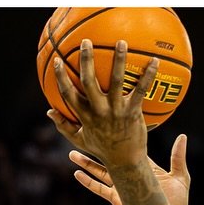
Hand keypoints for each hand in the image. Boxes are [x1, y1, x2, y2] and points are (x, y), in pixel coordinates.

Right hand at [46, 40, 155, 175]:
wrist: (126, 163)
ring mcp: (117, 111)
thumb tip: (48, 112)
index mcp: (84, 115)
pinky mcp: (133, 112)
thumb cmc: (103, 150)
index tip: (57, 60)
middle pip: (89, 81)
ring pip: (116, 81)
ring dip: (119, 60)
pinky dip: (148, 75)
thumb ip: (64, 126)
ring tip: (121, 42)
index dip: (61, 77)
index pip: (68, 93)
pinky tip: (154, 61)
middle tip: (86, 41)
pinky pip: (141, 90)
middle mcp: (99, 111)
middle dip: (86, 60)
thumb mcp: (80, 140)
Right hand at [71, 132, 190, 204]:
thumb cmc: (177, 202)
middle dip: (96, 147)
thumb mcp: (180, 177)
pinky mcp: (117, 199)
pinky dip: (88, 182)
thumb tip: (182, 136)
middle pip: (109, 157)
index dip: (117, 136)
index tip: (106, 122)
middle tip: (82, 133)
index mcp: (143, 166)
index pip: (128, 148)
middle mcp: (130, 174)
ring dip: (86, 163)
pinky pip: (99, 189)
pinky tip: (77, 174)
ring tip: (72, 154)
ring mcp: (122, 186)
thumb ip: (178, 157)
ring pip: (100, 171)